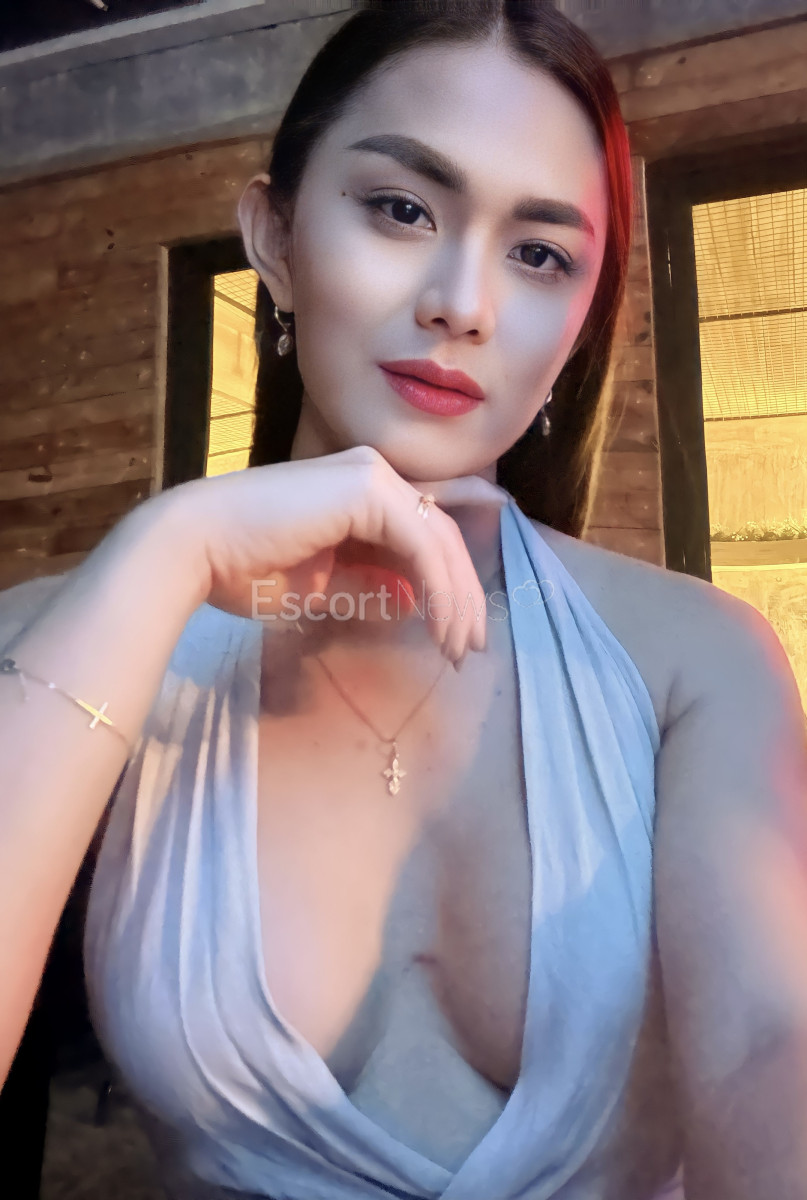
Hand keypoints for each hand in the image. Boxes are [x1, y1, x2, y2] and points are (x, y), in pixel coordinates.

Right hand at [168, 446, 507, 662]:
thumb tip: (410, 600)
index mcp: (360, 492)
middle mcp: (373, 474)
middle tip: (470, 648)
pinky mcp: (368, 491)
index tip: (455, 637)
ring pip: (439, 541)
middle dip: (462, 596)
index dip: (447, 587)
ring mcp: (372, 476)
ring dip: (456, 599)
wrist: (195, 548)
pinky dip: (439, 588)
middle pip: (440, 538)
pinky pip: (421, 544)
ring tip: (459, 649)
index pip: (423, 538)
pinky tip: (441, 626)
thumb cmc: (243, 567)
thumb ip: (370, 584)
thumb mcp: (323, 584)